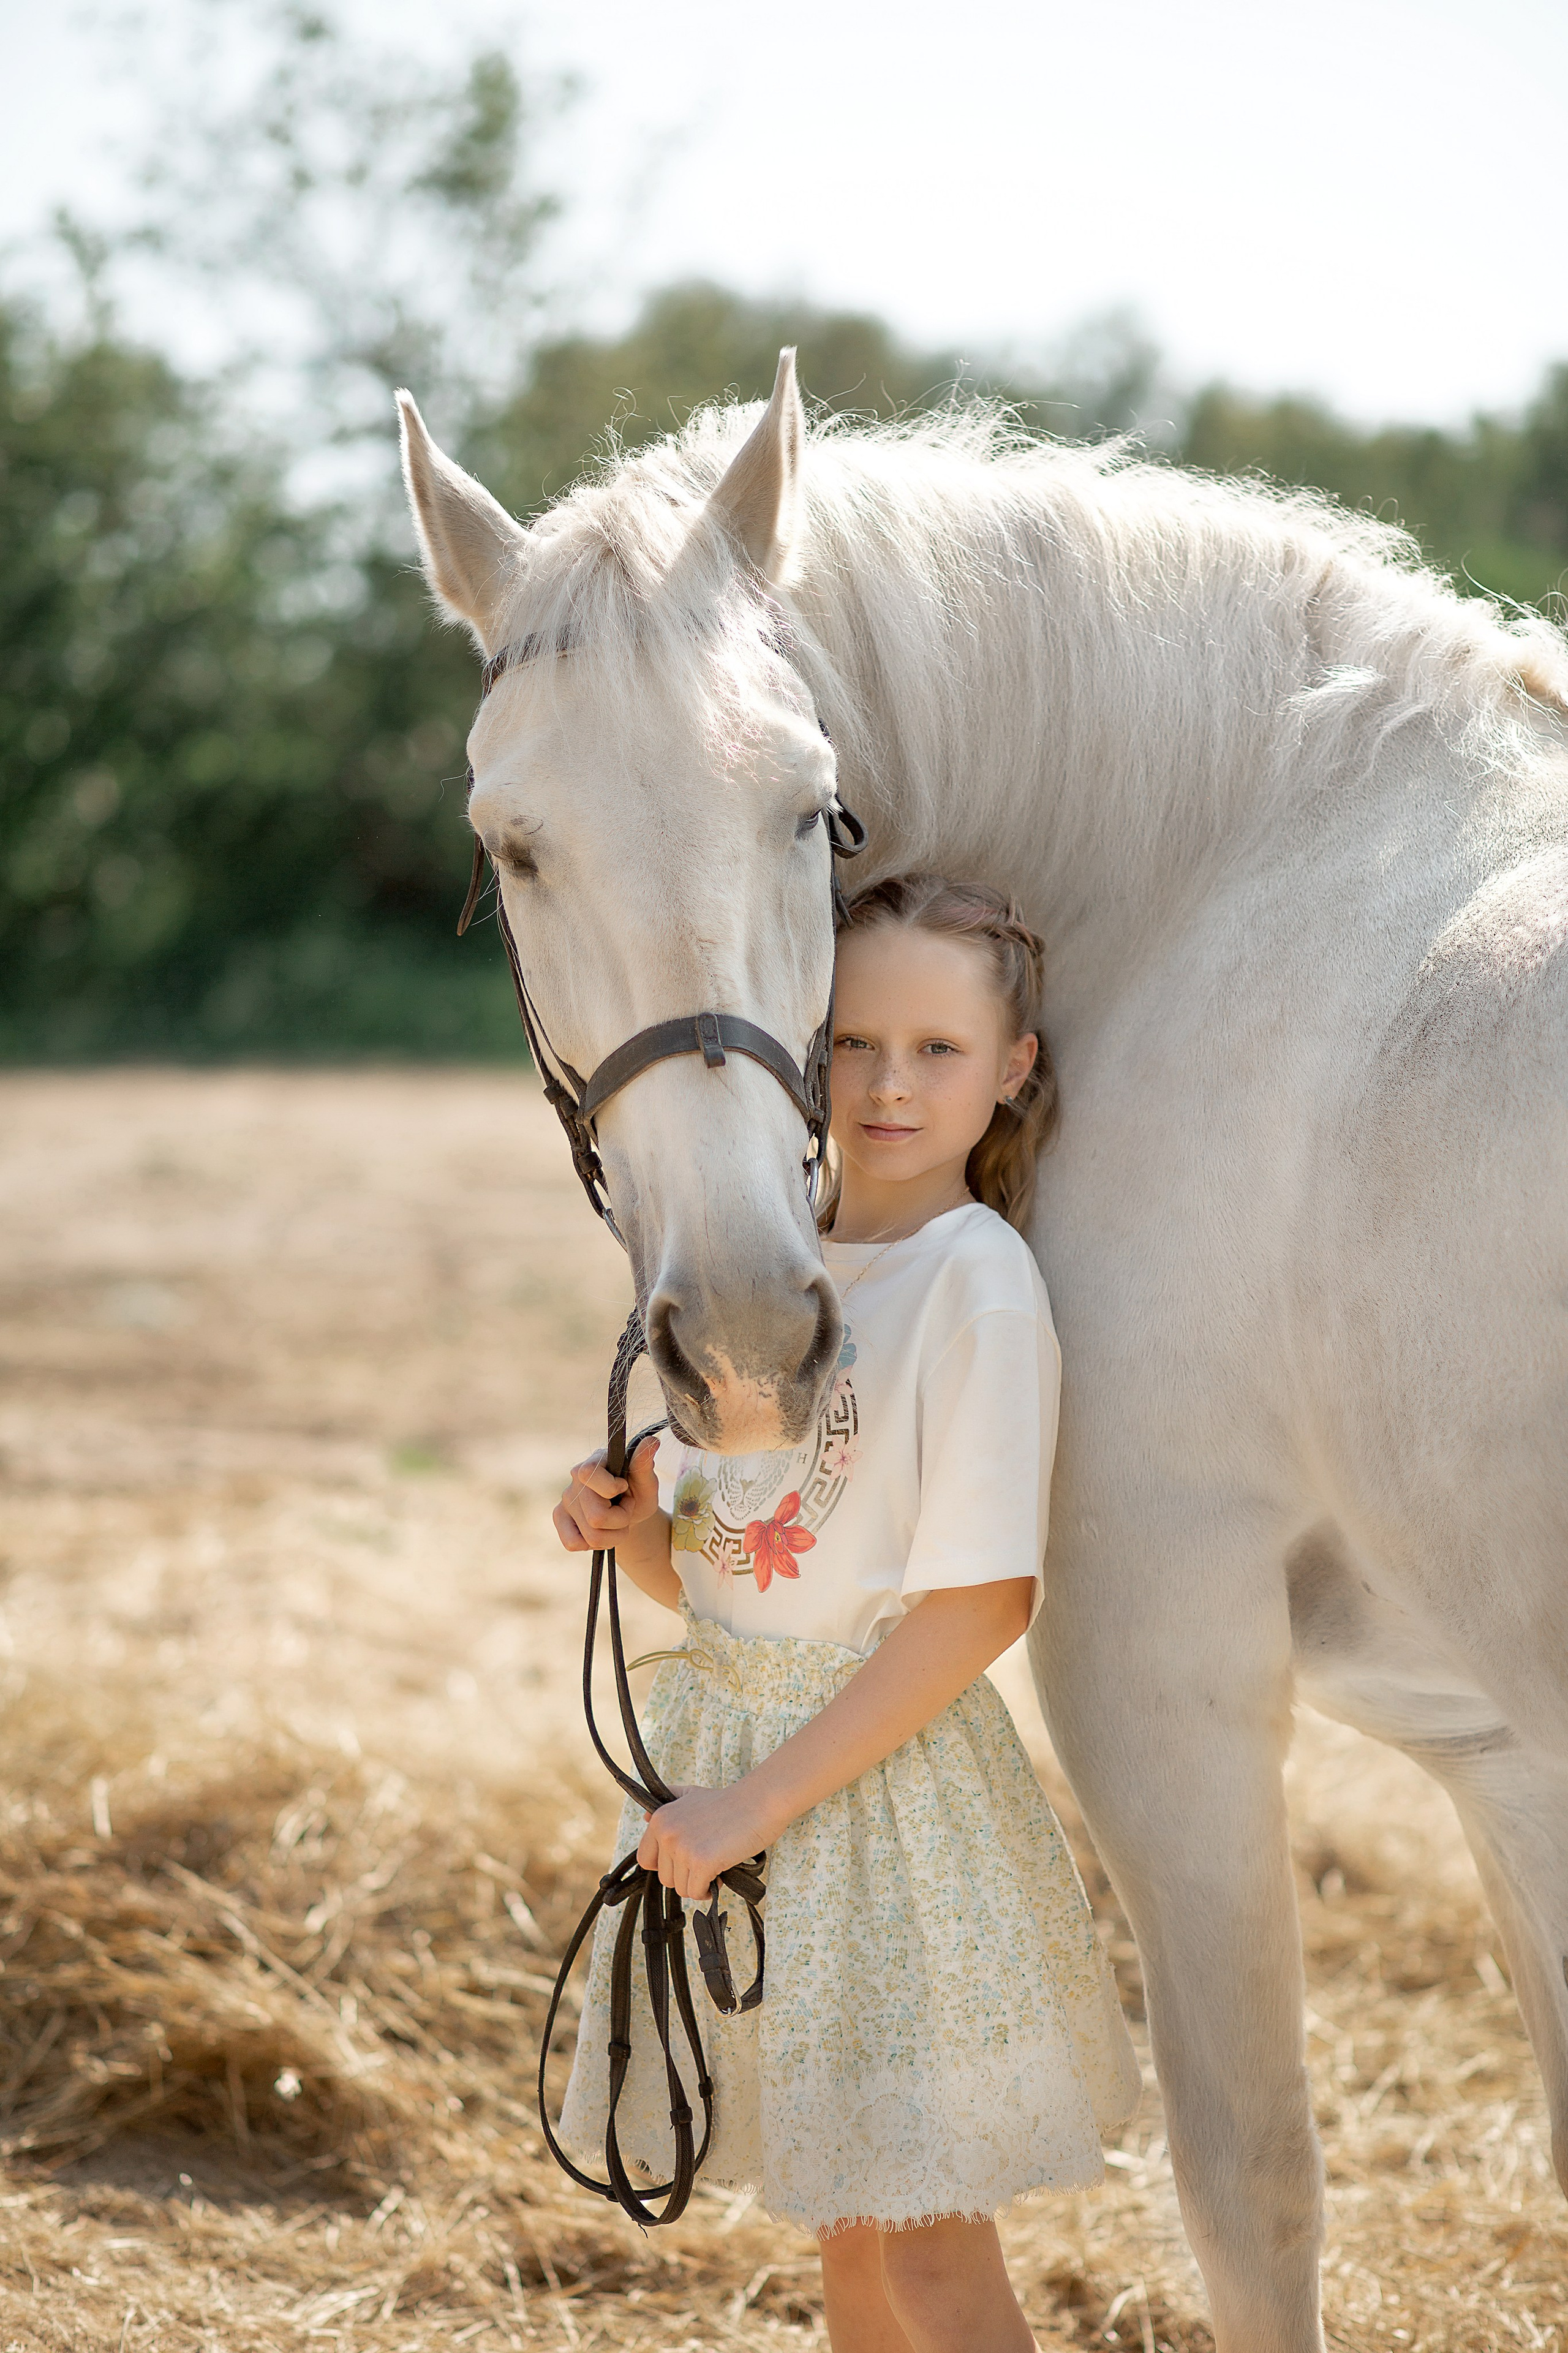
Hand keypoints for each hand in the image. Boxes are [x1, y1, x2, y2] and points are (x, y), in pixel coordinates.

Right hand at [553, 1433, 659, 1553]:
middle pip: (596, 1517)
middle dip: (621, 1520)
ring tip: (617, 1523)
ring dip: (613, 1536)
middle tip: (625, 1510)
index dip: (612, 1488)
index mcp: (595, 1461)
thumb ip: (645, 1464)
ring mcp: (564, 1498)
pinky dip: (593, 1544)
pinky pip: (573, 1543)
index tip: (624, 1487)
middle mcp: (574, 1478)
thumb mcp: (647, 1482)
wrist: (630, 1512)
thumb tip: (652, 1441)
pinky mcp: (559, 1517)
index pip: (589, 1474)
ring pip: (590, 1536)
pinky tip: (600, 1531)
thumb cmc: (638, 1493)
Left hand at [636, 1782, 775, 1901]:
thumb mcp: (691, 1795)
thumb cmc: (728, 1802)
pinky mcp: (701, 1862)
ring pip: (681, 1888)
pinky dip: (709, 1889)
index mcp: (660, 1819)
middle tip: (707, 1859)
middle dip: (687, 1875)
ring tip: (715, 1864)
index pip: (645, 1860)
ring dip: (699, 1883)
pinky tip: (720, 1874)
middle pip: (666, 1878)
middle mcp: (666, 1833)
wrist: (758, 1802)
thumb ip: (668, 1803)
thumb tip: (644, 1817)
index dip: (666, 1865)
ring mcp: (683, 1848)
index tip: (684, 1860)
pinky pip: (697, 1892)